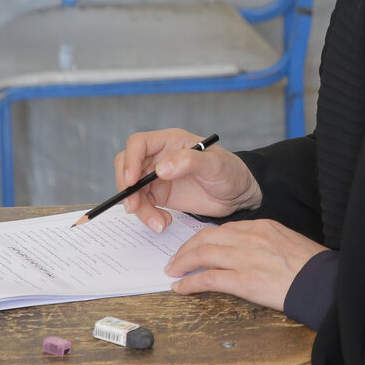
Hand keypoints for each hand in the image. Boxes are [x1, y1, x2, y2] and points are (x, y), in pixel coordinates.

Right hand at [114, 128, 261, 233]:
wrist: (238, 194)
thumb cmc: (230, 171)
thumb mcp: (214, 164)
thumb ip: (189, 162)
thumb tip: (161, 168)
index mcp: (170, 141)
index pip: (138, 144)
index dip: (130, 160)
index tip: (132, 181)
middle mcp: (159, 157)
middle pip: (127, 166)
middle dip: (126, 187)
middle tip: (134, 207)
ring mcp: (157, 177)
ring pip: (132, 189)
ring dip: (139, 208)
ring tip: (159, 222)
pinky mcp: (159, 195)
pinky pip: (142, 205)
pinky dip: (147, 216)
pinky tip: (163, 223)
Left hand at [165, 220, 328, 310]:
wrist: (322, 282)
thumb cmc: (311, 266)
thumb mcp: (287, 242)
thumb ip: (264, 242)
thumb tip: (247, 253)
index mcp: (261, 226)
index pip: (223, 229)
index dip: (204, 239)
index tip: (195, 247)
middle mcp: (250, 237)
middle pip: (206, 237)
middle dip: (186, 248)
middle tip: (175, 259)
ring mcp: (245, 257)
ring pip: (202, 254)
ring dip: (182, 263)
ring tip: (173, 272)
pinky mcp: (243, 280)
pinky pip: (207, 278)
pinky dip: (190, 282)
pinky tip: (181, 288)